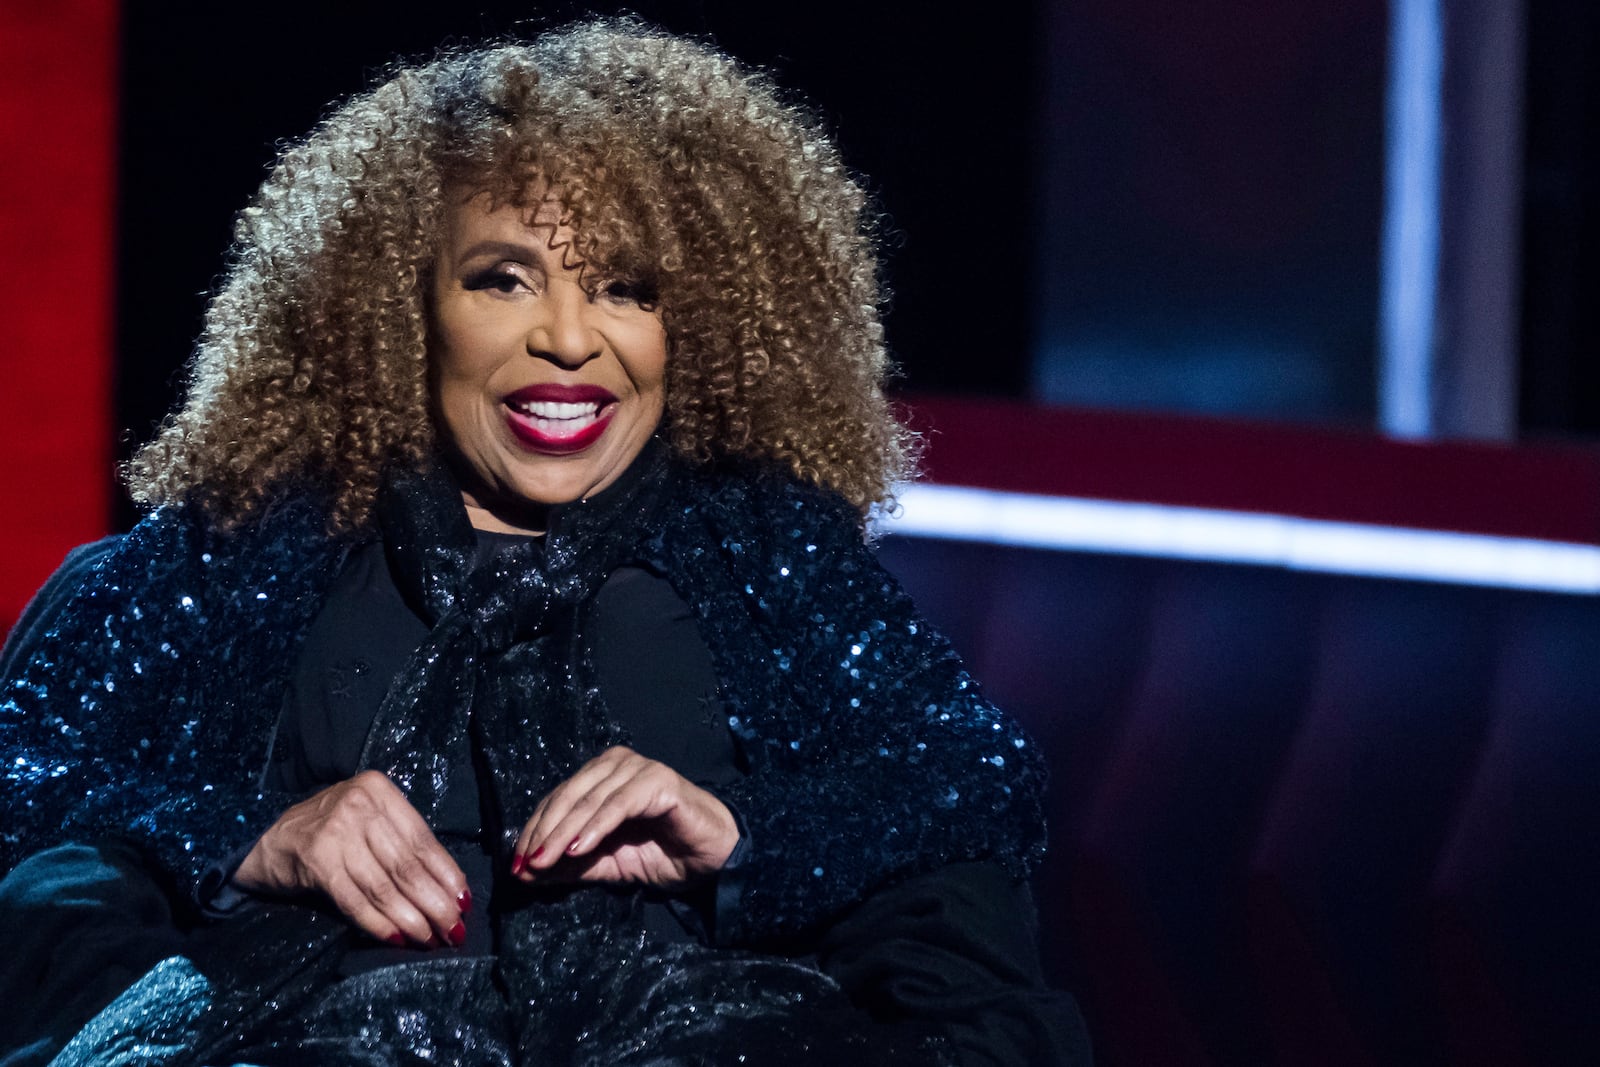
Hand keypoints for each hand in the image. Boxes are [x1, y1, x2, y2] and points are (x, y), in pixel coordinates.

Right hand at [234, 770, 469, 947]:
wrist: (271, 842)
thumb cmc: (331, 831)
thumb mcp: (369, 819)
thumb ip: (402, 840)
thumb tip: (451, 886)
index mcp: (378, 790)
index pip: (423, 839)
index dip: (447, 875)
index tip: (465, 902)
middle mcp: (359, 806)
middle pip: (407, 865)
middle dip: (436, 903)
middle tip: (456, 931)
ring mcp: (336, 833)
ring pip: (385, 886)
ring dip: (413, 919)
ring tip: (432, 940)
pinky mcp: (317, 862)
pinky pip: (357, 901)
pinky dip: (380, 923)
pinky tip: (400, 939)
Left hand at [512, 746, 737, 887]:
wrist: (712, 859)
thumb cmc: (661, 854)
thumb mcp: (605, 864)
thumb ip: (568, 865)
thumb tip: (525, 872)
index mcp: (599, 776)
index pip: (555, 800)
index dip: (534, 832)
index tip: (517, 866)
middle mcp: (616, 764)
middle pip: (567, 796)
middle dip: (543, 834)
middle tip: (528, 866)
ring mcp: (638, 769)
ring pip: (589, 799)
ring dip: (564, 832)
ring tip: (546, 861)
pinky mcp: (658, 781)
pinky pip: (619, 804)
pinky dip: (596, 827)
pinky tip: (579, 848)